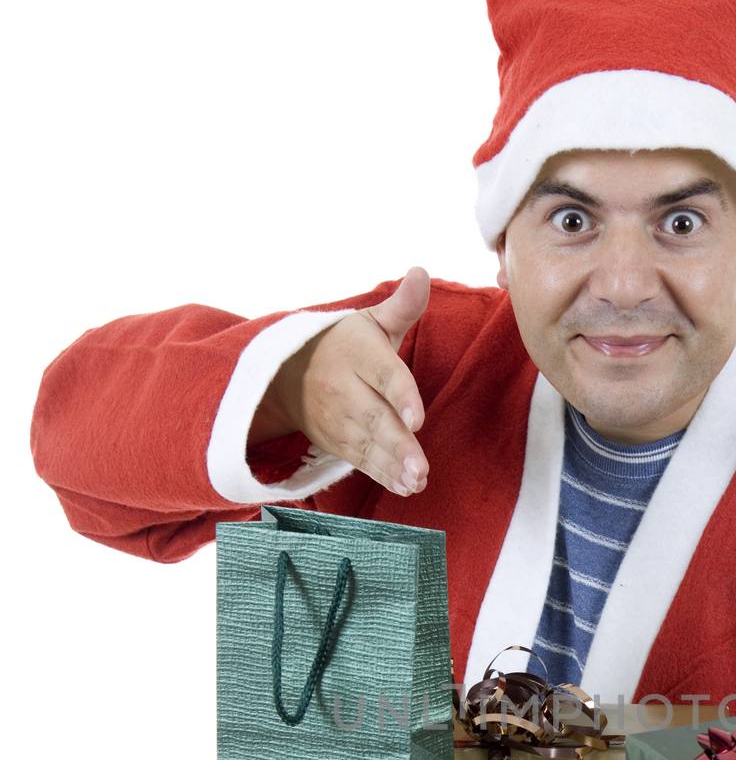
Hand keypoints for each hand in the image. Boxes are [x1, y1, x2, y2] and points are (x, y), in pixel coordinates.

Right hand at [265, 267, 430, 495]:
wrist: (288, 373)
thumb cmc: (345, 343)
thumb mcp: (370, 321)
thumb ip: (401, 306)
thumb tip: (422, 273)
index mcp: (358, 353)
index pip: (383, 375)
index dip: (401, 396)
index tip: (418, 419)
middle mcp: (346, 388)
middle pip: (375, 418)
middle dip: (399, 446)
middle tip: (422, 468)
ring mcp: (339, 419)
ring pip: (368, 445)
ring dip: (393, 466)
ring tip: (417, 481)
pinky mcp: (337, 442)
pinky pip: (361, 460)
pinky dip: (383, 475)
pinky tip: (405, 487)